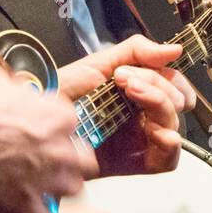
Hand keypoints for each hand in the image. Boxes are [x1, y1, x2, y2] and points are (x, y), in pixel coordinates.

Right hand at [0, 62, 96, 212]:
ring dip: (61, 188)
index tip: (45, 130)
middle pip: (84, 159)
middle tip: (54, 159)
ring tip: (49, 187)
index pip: (72, 123)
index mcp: (58, 117)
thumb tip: (20, 88)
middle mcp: (60, 149)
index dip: (57, 128)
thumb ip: (19, 87)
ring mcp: (46, 180)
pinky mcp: (26, 207)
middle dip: (71, 160)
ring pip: (73, 189)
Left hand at [57, 35, 196, 177]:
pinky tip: (158, 131)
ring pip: (173, 125)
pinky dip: (170, 144)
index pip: (172, 83)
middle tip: (128, 81)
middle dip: (158, 86)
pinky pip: (167, 159)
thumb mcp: (98, 63)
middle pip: (175, 102)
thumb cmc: (59, 94)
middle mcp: (140, 115)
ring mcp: (138, 139)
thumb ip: (137, 51)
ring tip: (133, 93)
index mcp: (136, 91)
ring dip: (160, 105)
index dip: (166, 75)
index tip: (135, 69)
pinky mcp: (133, 162)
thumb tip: (174, 50)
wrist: (36, 122)